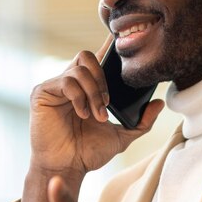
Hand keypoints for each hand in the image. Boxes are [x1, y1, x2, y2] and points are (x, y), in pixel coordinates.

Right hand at [24, 36, 163, 201]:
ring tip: (97, 115)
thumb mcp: (122, 136)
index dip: (107, 43)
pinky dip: (80, 97)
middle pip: (88, 56)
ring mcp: (55, 86)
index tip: (118, 33)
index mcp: (88, 87)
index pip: (99, 58)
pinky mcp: (42, 93)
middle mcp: (71, 82)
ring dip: (94, 92)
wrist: (67, 168)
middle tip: (108, 103)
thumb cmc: (89, 152)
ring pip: (79, 68)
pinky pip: (66, 81)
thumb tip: (158, 103)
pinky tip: (83, 115)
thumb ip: (141, 121)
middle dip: (103, 79)